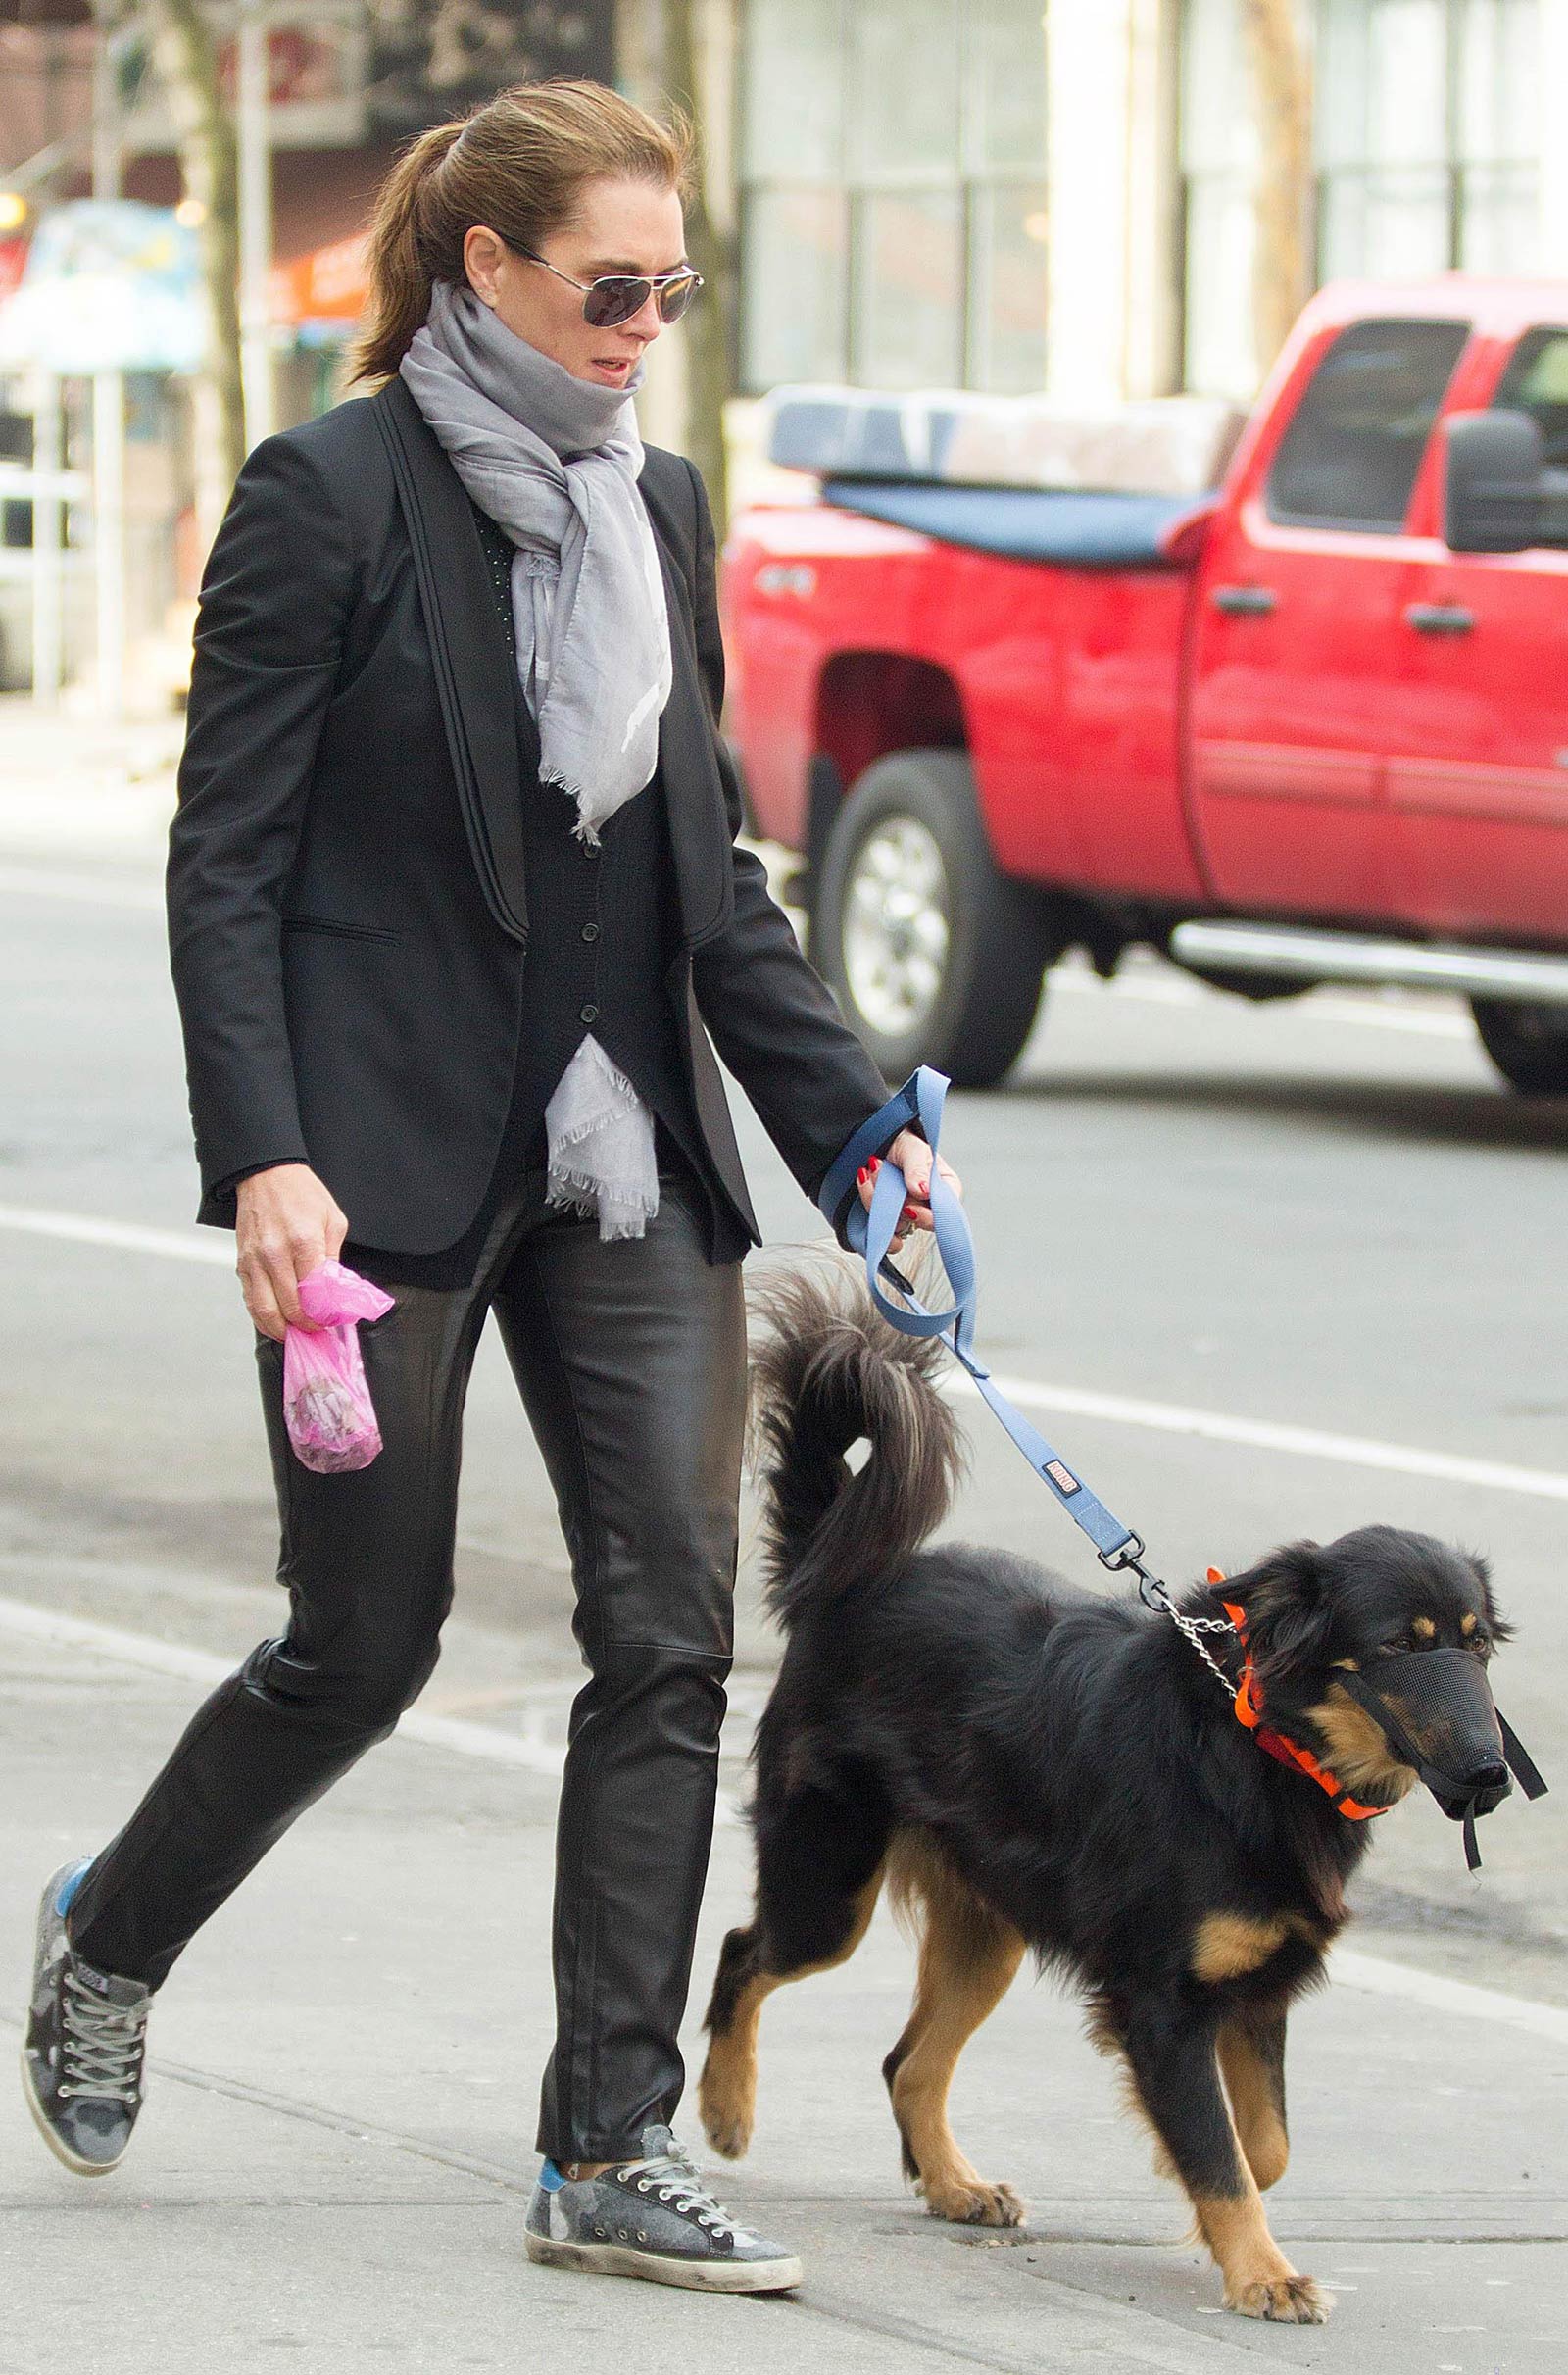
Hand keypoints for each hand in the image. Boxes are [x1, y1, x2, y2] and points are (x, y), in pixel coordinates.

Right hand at [236, 1163, 348, 1341]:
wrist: (265, 1174)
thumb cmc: (301, 1194)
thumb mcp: (333, 1220)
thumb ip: (334, 1258)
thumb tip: (334, 1291)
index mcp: (303, 1243)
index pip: (314, 1294)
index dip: (325, 1314)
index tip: (333, 1320)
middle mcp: (275, 1254)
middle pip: (290, 1308)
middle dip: (307, 1326)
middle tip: (318, 1331)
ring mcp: (254, 1261)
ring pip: (265, 1311)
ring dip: (282, 1330)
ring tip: (297, 1334)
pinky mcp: (242, 1264)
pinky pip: (250, 1300)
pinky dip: (263, 1318)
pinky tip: (277, 1323)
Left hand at [854, 1127, 962, 1245]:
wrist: (873, 1136)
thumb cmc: (902, 1140)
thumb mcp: (913, 1148)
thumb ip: (919, 1169)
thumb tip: (923, 1191)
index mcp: (944, 1191)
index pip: (945, 1216)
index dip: (927, 1217)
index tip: (908, 1208)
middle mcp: (926, 1207)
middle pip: (916, 1223)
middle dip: (896, 1202)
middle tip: (882, 1170)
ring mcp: (904, 1216)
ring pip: (893, 1226)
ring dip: (876, 1197)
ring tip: (872, 1166)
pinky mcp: (883, 1220)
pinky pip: (876, 1231)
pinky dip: (867, 1206)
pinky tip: (864, 1182)